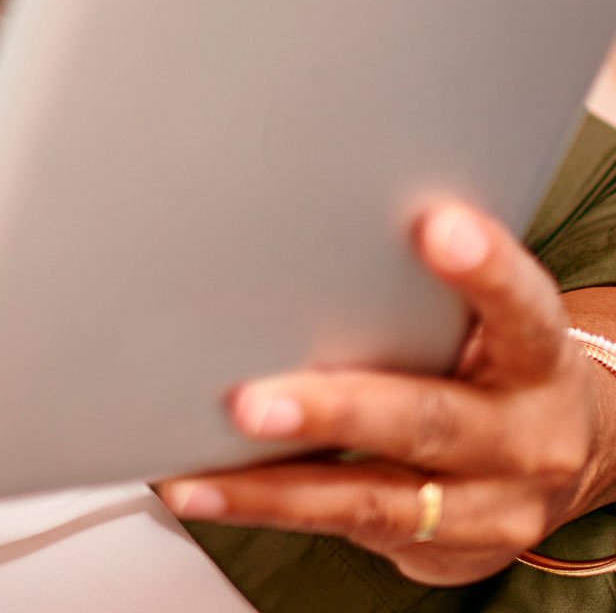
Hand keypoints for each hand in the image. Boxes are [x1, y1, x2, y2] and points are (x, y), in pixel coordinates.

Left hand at [160, 203, 606, 584]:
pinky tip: (207, 489)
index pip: (520, 310)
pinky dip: (268, 506)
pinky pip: (345, 527)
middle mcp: (521, 439)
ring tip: (199, 472)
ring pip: (371, 498)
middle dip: (332, 412)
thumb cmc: (497, 356)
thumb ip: (426, 279)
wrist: (562, 452)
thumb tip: (315, 211)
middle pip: (427, 421)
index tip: (437, 228)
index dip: (483, 272)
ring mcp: (486, 506)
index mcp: (536, 358)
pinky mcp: (443, 550)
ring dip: (273, 486)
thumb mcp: (493, 313)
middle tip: (252, 403)